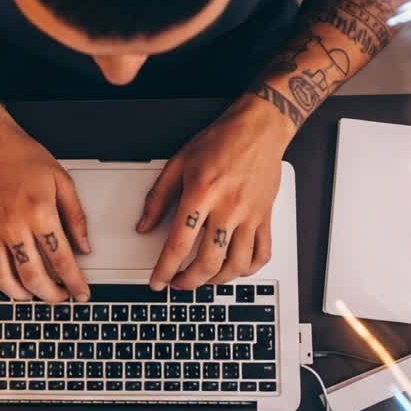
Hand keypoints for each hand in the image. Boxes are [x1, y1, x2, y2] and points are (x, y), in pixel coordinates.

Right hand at [0, 106, 91, 301]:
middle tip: (60, 298)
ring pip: (4, 279)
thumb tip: (84, 244)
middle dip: (51, 295)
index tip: (81, 292)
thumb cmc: (18, 154)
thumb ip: (75, 214)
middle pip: (34, 276)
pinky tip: (5, 283)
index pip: (61, 258)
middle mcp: (13, 226)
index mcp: (39, 211)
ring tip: (34, 295)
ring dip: (22, 295)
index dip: (74, 281)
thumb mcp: (59, 178)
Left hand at [137, 95, 292, 289]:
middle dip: (189, 281)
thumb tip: (144, 225)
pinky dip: (248, 269)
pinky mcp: (265, 216)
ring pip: (236, 264)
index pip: (179, 244)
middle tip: (178, 283)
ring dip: (217, 280)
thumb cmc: (221, 140)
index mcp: (201, 194)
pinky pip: (262, 254)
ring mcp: (250, 215)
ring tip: (203, 278)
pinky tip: (235, 268)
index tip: (158, 281)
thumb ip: (158, 197)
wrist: (260, 128)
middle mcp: (228, 207)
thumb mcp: (179, 162)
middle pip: (208, 261)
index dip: (165, 269)